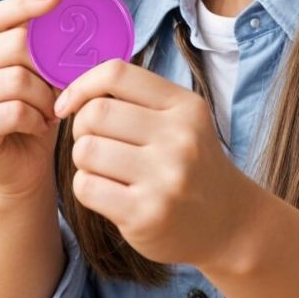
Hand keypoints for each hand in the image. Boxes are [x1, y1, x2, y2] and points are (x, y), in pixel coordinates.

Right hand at [0, 0, 63, 199]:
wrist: (18, 170)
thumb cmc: (31, 115)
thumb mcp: (34, 75)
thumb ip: (39, 47)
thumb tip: (68, 12)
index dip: (26, 3)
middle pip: (12, 45)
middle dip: (48, 64)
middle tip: (61, 84)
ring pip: (16, 80)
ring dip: (45, 97)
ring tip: (51, 109)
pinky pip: (13, 112)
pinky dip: (36, 119)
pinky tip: (40, 126)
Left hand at [55, 60, 242, 267]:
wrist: (230, 224)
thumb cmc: (189, 164)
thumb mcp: (179, 120)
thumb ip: (134, 97)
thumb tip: (71, 90)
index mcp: (185, 107)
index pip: (116, 73)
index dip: (81, 84)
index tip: (68, 105)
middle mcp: (180, 140)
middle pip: (95, 114)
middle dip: (81, 128)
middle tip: (96, 142)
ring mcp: (166, 180)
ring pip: (86, 150)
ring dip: (84, 160)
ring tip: (105, 170)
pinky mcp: (147, 215)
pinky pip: (86, 186)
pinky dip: (86, 188)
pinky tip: (109, 193)